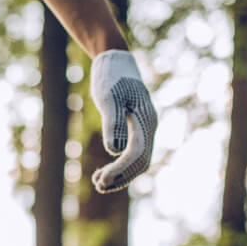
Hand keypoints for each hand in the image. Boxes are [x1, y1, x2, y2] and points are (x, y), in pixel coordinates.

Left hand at [88, 50, 157, 193]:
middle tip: (97, 184)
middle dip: (121, 176)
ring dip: (120, 175)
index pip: (137, 153)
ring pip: (137, 161)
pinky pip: (132, 154)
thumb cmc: (111, 77)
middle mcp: (149, 127)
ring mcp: (143, 129)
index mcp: (145, 120)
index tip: (101, 180)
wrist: (115, 61)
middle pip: (140, 162)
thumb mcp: (108, 98)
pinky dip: (119, 166)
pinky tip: (102, 173)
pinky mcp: (134, 129)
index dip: (120, 170)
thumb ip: (112, 122)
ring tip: (98, 182)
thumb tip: (115, 150)